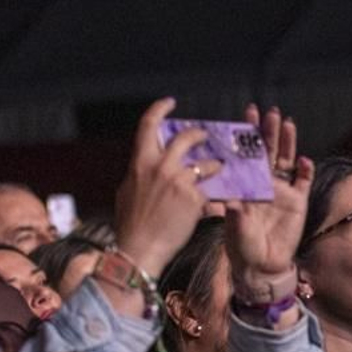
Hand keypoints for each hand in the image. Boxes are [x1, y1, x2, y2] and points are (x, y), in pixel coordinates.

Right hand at [114, 98, 213, 277]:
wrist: (139, 249)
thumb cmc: (130, 224)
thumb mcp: (127, 191)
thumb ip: (140, 174)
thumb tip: (146, 166)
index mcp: (140, 163)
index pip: (147, 126)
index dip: (159, 109)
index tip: (170, 102)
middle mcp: (160, 167)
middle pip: (185, 138)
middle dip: (199, 134)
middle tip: (206, 136)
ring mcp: (178, 182)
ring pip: (205, 163)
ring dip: (215, 165)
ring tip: (219, 168)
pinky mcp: (194, 199)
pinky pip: (210, 189)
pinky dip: (216, 191)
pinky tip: (223, 195)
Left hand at [223, 104, 314, 308]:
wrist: (261, 266)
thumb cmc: (241, 245)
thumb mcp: (232, 228)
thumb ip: (233, 214)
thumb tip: (230, 201)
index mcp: (245, 184)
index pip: (246, 153)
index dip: (247, 135)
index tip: (246, 114)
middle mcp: (264, 182)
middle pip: (268, 151)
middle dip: (268, 131)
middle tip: (268, 112)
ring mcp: (282, 190)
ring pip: (287, 160)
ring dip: (288, 142)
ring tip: (287, 124)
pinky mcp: (298, 202)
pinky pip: (303, 181)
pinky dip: (305, 170)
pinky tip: (305, 161)